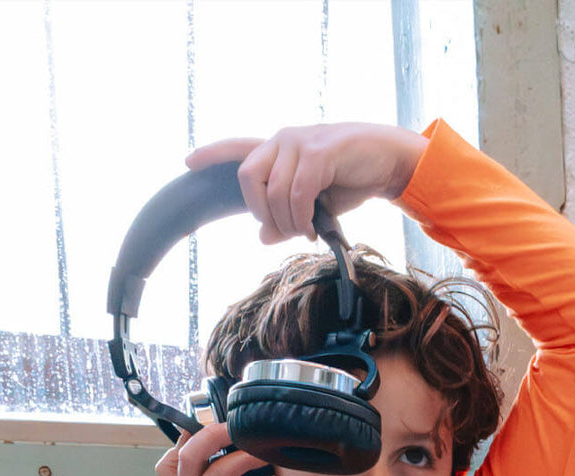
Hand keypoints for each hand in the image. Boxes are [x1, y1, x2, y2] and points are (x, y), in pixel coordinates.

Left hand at [185, 122, 426, 243]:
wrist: (386, 161)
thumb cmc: (349, 179)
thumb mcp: (313, 205)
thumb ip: (286, 218)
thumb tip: (263, 236)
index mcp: (278, 149)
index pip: (238, 148)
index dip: (212, 154)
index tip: (188, 163)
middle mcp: (283, 140)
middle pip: (247, 178)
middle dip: (260, 211)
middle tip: (282, 228)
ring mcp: (299, 142)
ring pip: (273, 192)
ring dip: (287, 222)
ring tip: (305, 231)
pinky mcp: (318, 151)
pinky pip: (297, 193)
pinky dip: (302, 217)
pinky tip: (312, 227)